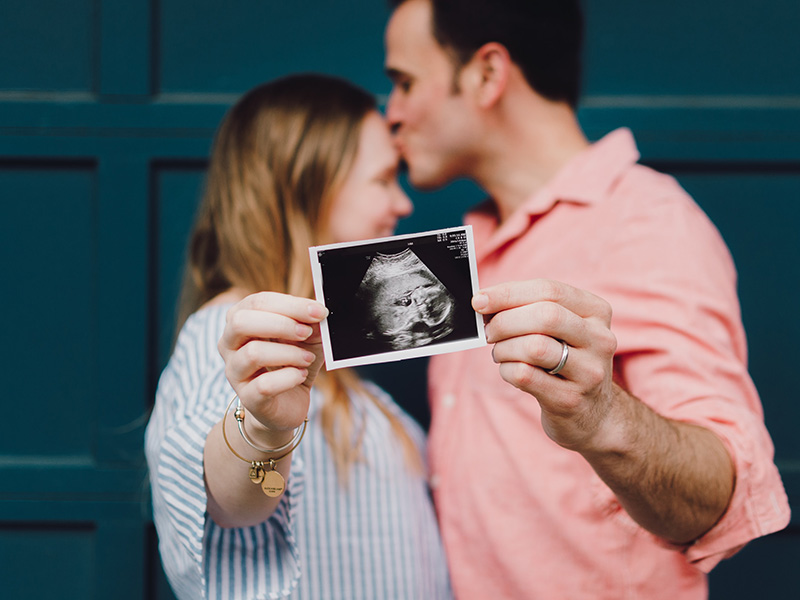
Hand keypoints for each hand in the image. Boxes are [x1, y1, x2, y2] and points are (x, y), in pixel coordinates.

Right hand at [218, 292, 328, 443]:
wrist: (288, 403)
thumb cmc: (293, 361)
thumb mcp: (307, 337)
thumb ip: (310, 322)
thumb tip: (318, 310)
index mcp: (241, 320)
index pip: (258, 302)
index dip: (290, 304)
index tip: (318, 311)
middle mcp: (229, 344)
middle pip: (241, 322)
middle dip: (281, 324)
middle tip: (306, 332)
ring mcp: (234, 372)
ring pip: (253, 353)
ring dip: (289, 353)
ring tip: (307, 359)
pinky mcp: (247, 397)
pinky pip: (264, 385)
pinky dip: (289, 378)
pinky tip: (300, 375)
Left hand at [473, 279, 618, 450]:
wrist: (593, 414)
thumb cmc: (565, 361)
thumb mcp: (561, 330)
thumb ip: (530, 309)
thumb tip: (484, 301)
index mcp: (597, 312)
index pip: (549, 290)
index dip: (508, 293)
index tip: (480, 300)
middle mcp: (600, 339)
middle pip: (545, 316)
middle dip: (505, 321)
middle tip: (488, 332)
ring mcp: (589, 372)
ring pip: (534, 347)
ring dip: (504, 348)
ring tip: (500, 353)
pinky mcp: (570, 399)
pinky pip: (525, 375)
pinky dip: (506, 370)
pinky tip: (509, 370)